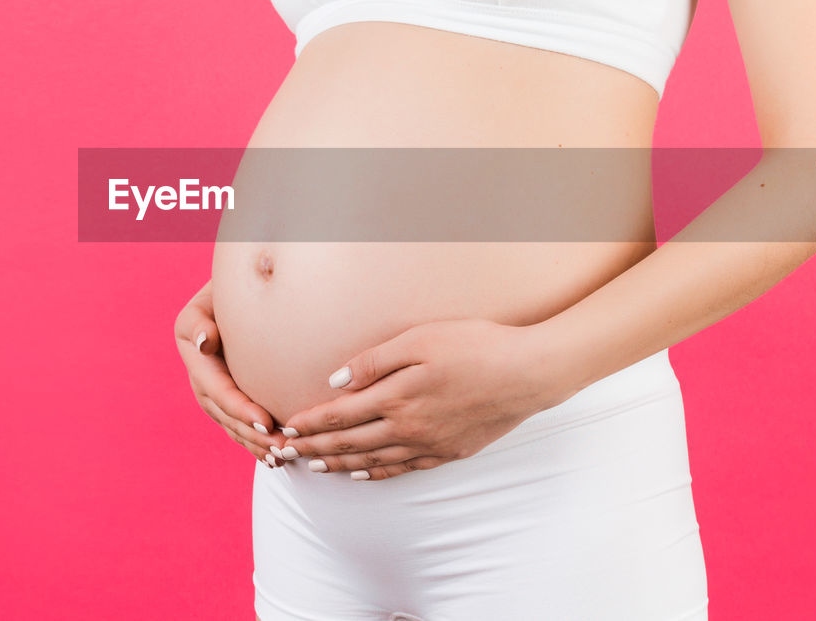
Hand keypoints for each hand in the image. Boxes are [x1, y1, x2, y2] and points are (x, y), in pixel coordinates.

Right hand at [174, 279, 285, 467]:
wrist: (243, 283)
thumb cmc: (234, 282)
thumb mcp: (215, 293)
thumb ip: (204, 318)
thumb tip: (204, 342)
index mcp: (191, 346)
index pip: (217, 387)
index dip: (240, 409)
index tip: (267, 423)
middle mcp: (198, 371)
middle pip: (224, 412)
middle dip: (253, 434)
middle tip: (284, 448)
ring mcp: (211, 386)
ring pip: (231, 423)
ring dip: (255, 443)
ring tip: (283, 458)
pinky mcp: (225, 393)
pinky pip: (237, 422)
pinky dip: (254, 441)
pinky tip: (275, 458)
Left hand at [275, 318, 575, 480]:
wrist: (529, 373)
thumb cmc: (475, 346)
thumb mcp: (420, 340)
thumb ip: (374, 362)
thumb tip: (337, 381)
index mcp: (396, 398)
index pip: (339, 417)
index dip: (310, 424)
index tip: (287, 429)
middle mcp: (408, 428)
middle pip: (350, 443)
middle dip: (315, 449)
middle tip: (288, 454)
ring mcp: (430, 444)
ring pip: (374, 461)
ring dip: (341, 465)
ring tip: (317, 468)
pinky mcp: (450, 452)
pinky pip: (404, 469)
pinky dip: (378, 474)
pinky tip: (365, 475)